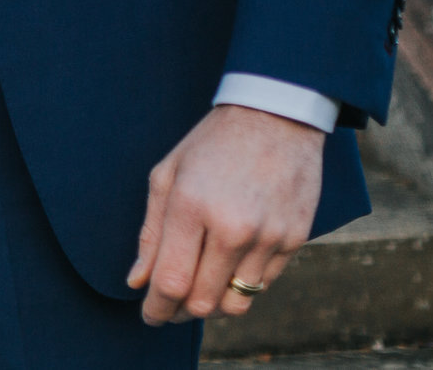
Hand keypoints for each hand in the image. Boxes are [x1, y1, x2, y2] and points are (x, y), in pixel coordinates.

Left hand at [127, 104, 323, 324]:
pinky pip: (263, 285)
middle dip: (179, 312)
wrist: (276, 116)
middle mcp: (232, 228)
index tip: (149, 316)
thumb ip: (151, 233)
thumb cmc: (211, 144)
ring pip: (236, 303)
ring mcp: (268, 237)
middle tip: (168, 307)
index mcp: (191, 206)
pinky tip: (229, 266)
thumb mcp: (168, 175)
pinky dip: (242, 285)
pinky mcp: (294, 240)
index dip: (156, 308)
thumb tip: (137, 282)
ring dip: (212, 304)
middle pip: (202, 302)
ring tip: (198, 289)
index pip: (170, 282)